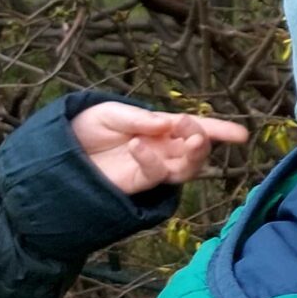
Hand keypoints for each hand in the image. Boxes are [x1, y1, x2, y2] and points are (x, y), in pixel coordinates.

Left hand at [70, 101, 251, 195]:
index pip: (195, 129)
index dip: (220, 131)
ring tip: (192, 139)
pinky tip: (137, 145)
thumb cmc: (83, 129)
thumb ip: (140, 119)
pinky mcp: (137, 183)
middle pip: (196, 150)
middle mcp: (161, 149)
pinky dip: (151, 160)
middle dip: (203, 139)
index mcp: (159, 128)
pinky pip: (156, 174)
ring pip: (186, 168)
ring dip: (195, 155)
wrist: (55, 154)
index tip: (240, 134)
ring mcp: (151, 167)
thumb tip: (168, 123)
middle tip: (194, 131)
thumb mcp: (110, 114)